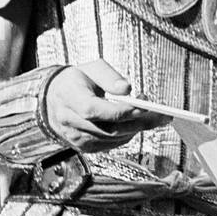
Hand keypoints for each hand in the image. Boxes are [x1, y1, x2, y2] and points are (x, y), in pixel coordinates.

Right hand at [44, 59, 170, 152]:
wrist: (53, 98)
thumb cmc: (76, 80)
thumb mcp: (91, 68)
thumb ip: (109, 77)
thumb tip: (127, 89)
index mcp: (69, 98)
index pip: (95, 110)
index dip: (121, 111)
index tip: (145, 106)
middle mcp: (70, 121)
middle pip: (108, 128)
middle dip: (139, 122)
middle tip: (163, 115)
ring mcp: (75, 137)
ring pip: (111, 139)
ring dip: (137, 130)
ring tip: (156, 118)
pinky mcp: (83, 146)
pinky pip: (109, 145)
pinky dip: (127, 136)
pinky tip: (139, 125)